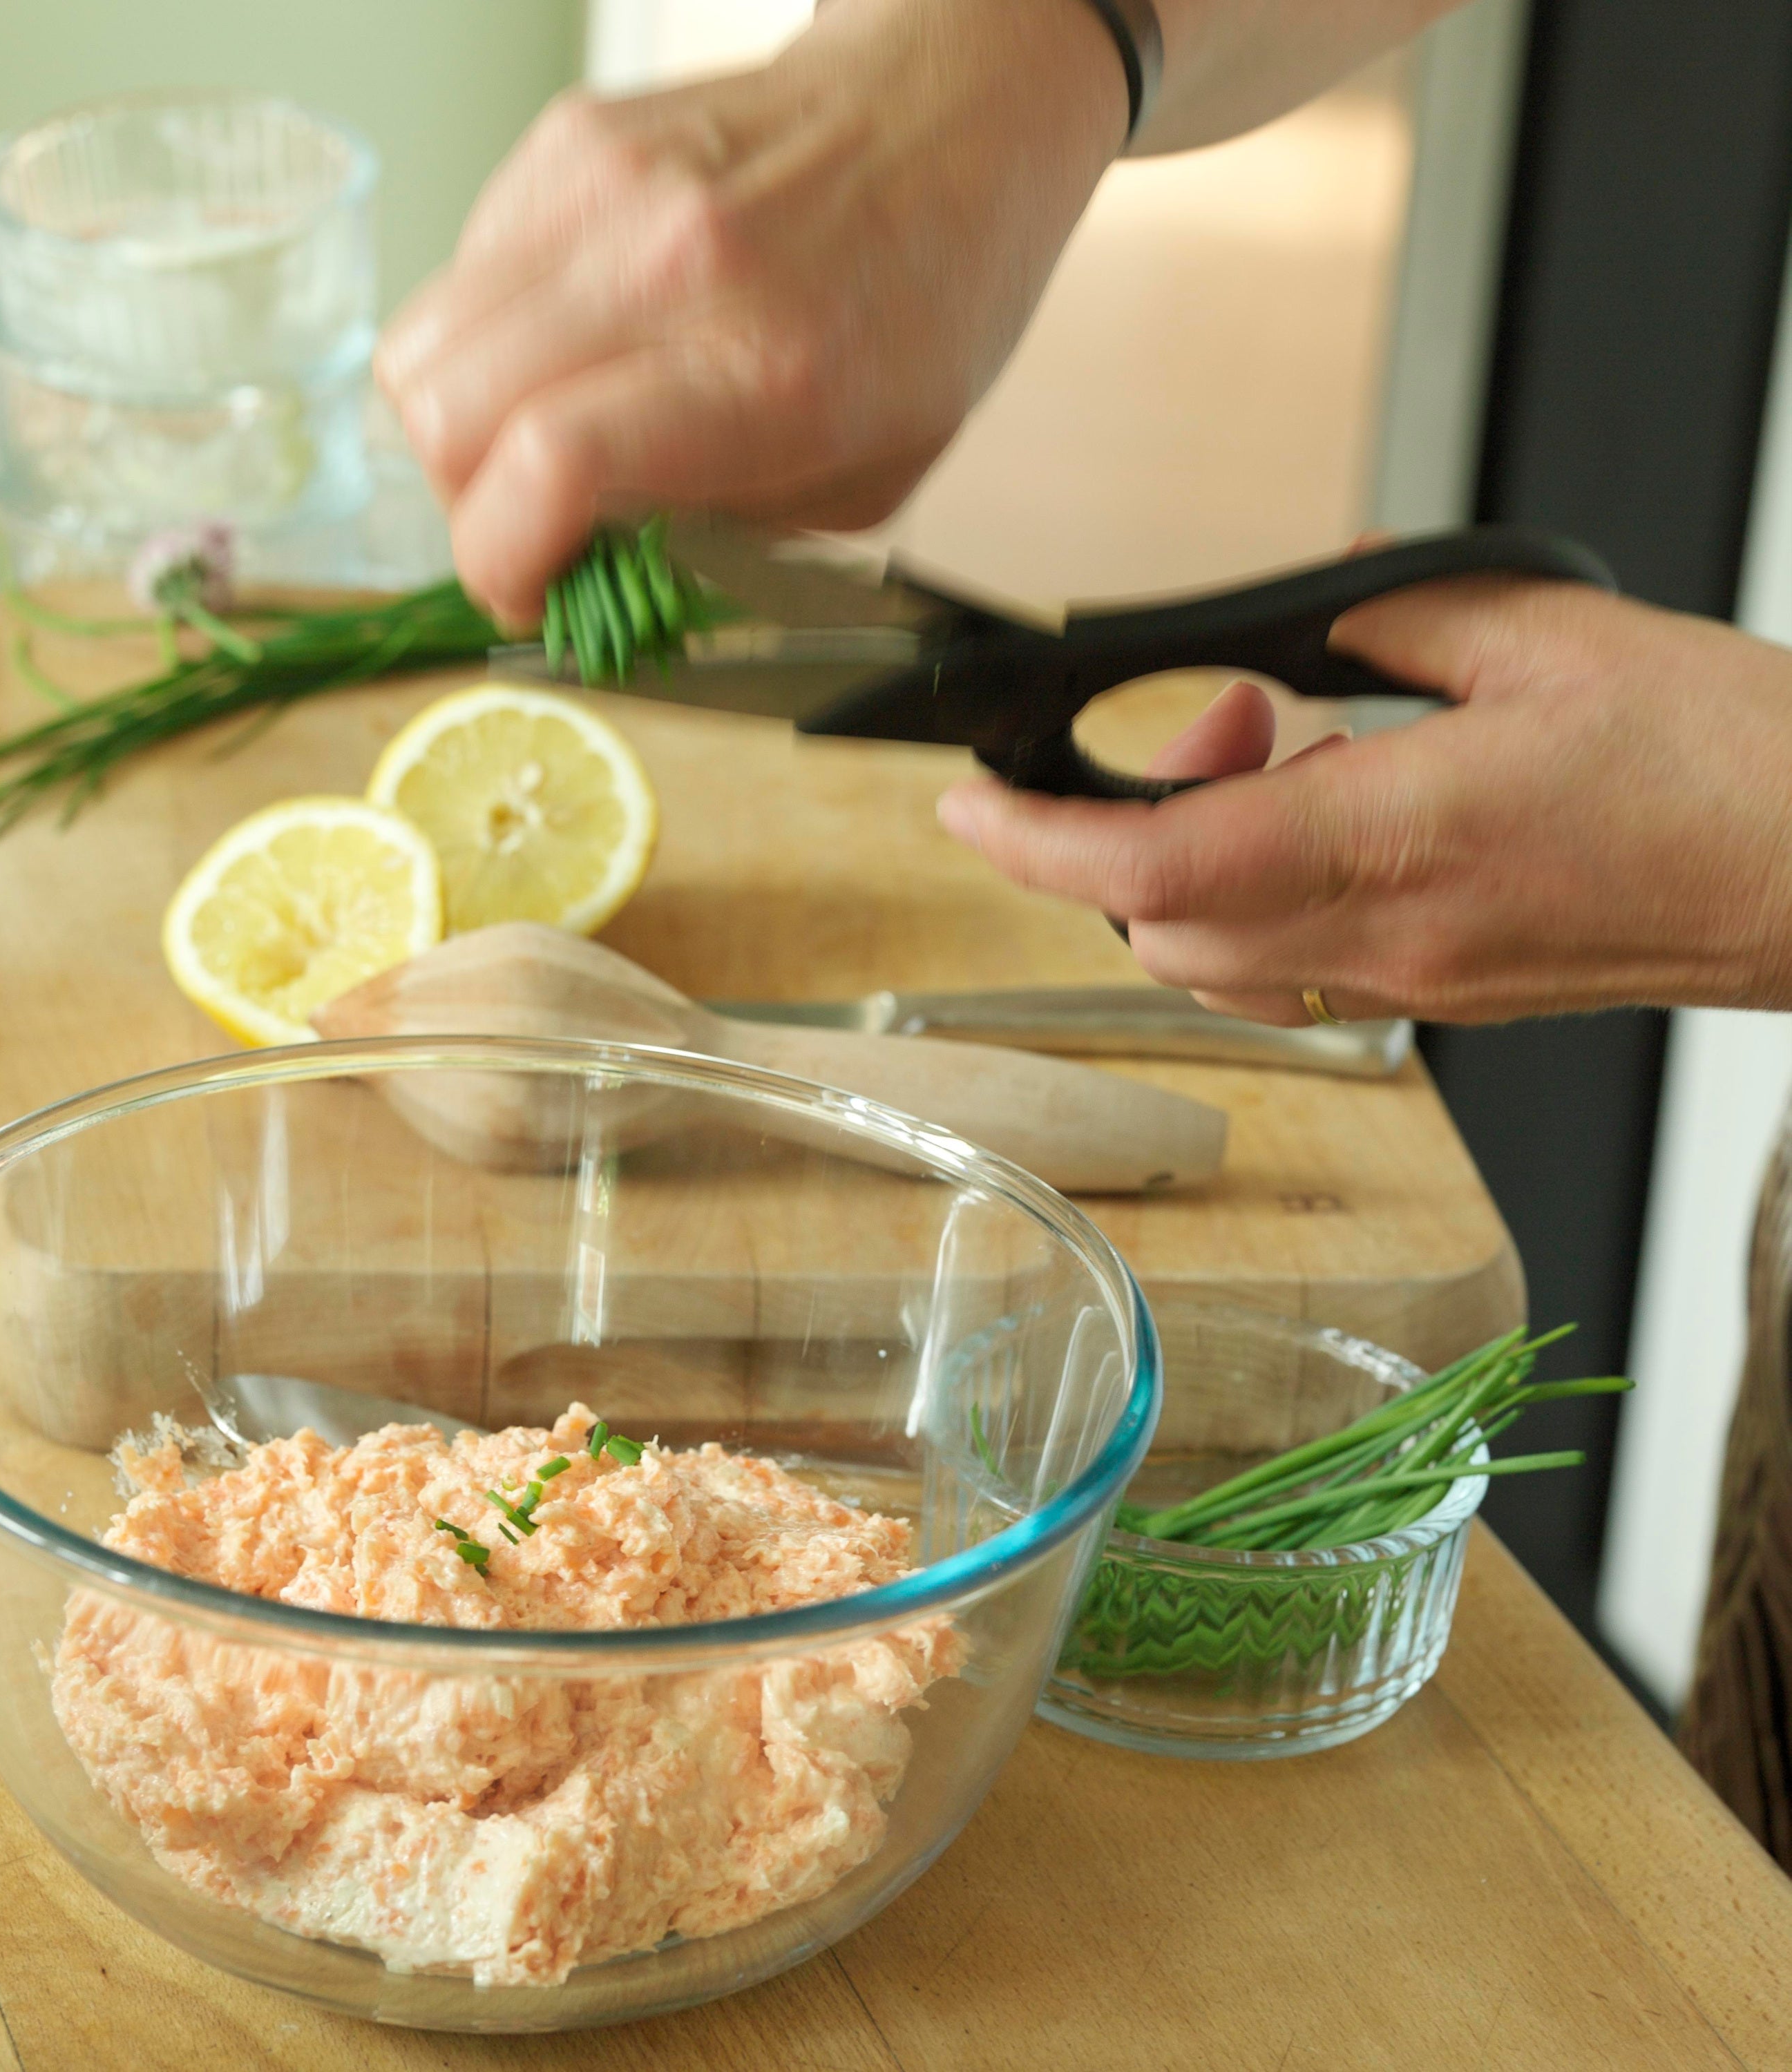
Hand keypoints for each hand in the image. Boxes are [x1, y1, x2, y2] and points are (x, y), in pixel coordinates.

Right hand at [376, 0, 1126, 624]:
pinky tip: (568, 347)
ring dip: (458, 422)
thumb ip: (722, 536)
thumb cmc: (926, 301)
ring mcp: (606, 186)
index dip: (500, 558)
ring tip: (534, 439)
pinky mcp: (568, 140)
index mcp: (763, 371)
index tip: (524, 592)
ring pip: (421, 341)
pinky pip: (459, 273)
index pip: (549, 463)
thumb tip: (590, 566)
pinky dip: (486, 339)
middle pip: (447, 409)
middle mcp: (672, 265)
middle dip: (464, 503)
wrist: (951, 111)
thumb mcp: (865, 480)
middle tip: (523, 523)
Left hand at [936, 576, 1791, 1022]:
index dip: (1034, 839)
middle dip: (1116, 831)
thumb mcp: (1553, 634)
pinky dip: (1245, 908)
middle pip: (1158, 927)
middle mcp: (1387, 936)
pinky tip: (1314, 828)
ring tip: (1267, 759)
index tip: (966, 802)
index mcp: (1399, 837)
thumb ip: (1400, 611)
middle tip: (1207, 724)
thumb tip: (1318, 599)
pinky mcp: (1444, 997)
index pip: (1155, 864)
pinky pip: (1287, 979)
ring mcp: (1412, 983)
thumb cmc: (1735, 768)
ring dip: (1179, 870)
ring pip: (1212, 965)